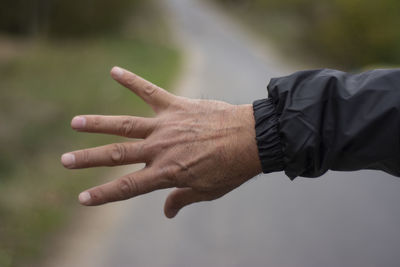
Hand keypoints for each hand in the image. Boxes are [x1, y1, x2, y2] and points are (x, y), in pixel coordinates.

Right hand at [61, 66, 261, 217]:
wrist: (252, 139)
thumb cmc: (231, 169)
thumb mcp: (207, 191)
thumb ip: (181, 199)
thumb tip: (167, 213)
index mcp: (167, 173)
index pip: (127, 187)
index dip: (103, 194)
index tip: (82, 197)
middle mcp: (160, 149)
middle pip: (117, 155)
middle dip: (89, 159)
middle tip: (65, 160)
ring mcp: (165, 126)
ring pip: (125, 125)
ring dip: (98, 124)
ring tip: (76, 122)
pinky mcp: (175, 106)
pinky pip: (149, 91)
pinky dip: (132, 81)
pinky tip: (113, 70)